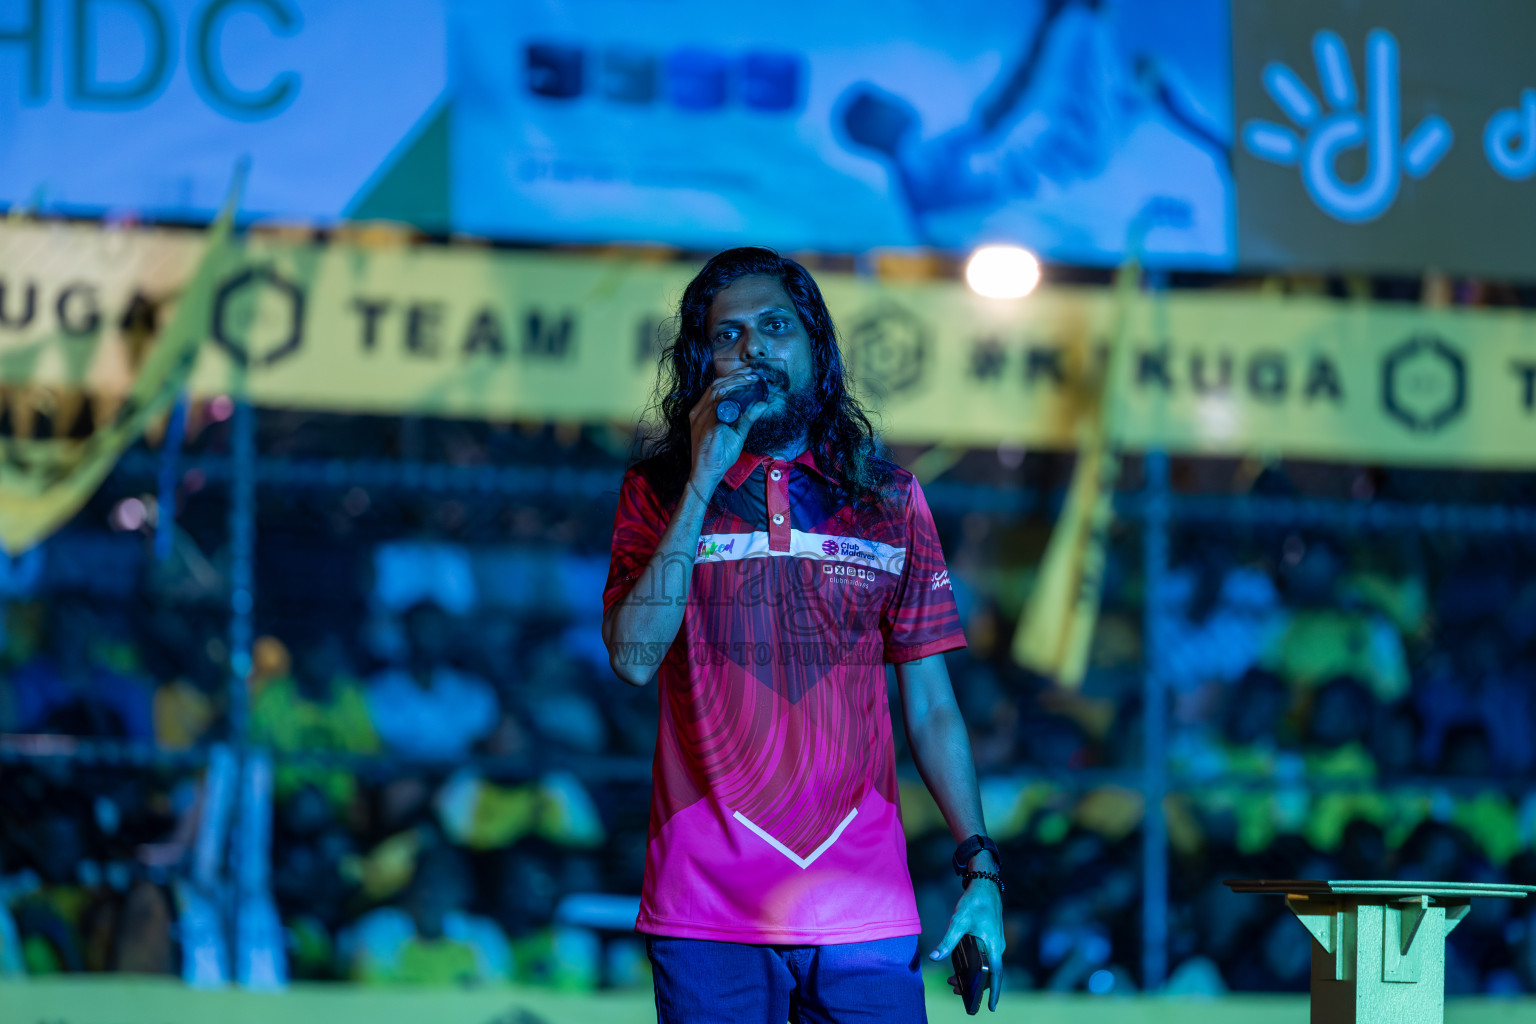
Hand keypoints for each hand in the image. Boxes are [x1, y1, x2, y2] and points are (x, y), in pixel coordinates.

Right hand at [686, 373, 770, 498]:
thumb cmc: (719, 455)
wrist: (708, 473)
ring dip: (734, 383)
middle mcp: (699, 412)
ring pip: (716, 391)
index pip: (716, 388)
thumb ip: (748, 418)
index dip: (732, 377)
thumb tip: (763, 404)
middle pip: (716, 385)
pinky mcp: (705, 426)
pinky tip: (740, 392)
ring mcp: (700, 418)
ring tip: (749, 379)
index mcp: (703, 412)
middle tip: (751, 373)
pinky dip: (729, 397)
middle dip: (735, 376)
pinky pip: (717, 406)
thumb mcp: (738, 433)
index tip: (748, 373)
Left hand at [930, 879, 1004, 1011]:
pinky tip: (961, 964)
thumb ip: (948, 941)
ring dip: (973, 975)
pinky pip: (986, 956)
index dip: (994, 992)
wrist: (985, 883)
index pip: (996, 974)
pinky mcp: (991, 936)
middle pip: (989, 973)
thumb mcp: (958, 921)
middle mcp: (997, 946)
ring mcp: (995, 941)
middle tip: (955, 991)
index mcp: (993, 945)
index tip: (991, 1007)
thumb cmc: (974, 902)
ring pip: (987, 965)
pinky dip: (975, 964)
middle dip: (974, 986)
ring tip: (953, 980)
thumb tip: (935, 956)